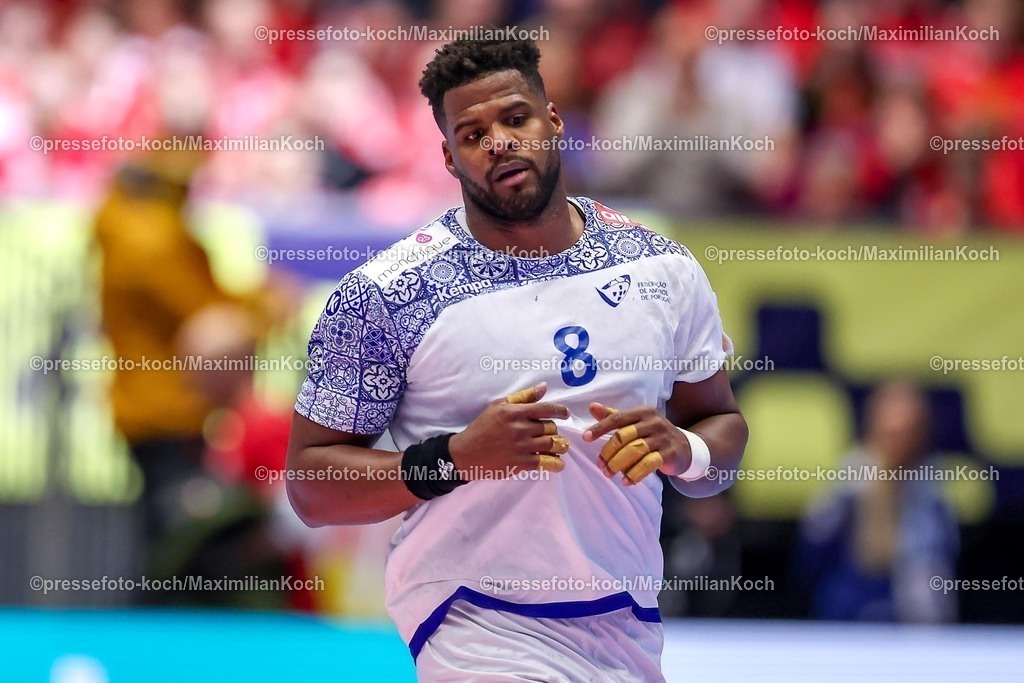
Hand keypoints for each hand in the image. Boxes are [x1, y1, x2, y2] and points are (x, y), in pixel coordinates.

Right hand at [449, 382, 569, 478]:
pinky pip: (545, 463)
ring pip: (551, 444)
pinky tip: (558, 463)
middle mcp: (520, 429)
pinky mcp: (520, 463)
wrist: (466, 453)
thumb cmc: (482, 427)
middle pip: (550, 428)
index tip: (565, 414)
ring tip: (560, 446)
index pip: (545, 409)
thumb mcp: (497, 406)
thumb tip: (543, 387)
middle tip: (551, 433)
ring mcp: (521, 447)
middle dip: (554, 430)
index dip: (560, 410)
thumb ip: (522, 397)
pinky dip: (556, 464)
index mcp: (515, 413)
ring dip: (559, 445)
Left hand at [583, 403, 691, 484]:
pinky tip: (626, 481)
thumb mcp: (636, 422)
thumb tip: (592, 407)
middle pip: (624, 437)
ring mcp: (662, 438)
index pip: (618, 418)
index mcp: (643, 412)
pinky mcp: (669, 453)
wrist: (686, 448)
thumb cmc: (654, 434)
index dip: (600, 428)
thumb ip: (614, 416)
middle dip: (608, 452)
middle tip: (600, 465)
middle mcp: (653, 422)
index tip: (585, 438)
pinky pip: (648, 464)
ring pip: (635, 451)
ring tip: (609, 474)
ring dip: (618, 464)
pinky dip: (635, 474)